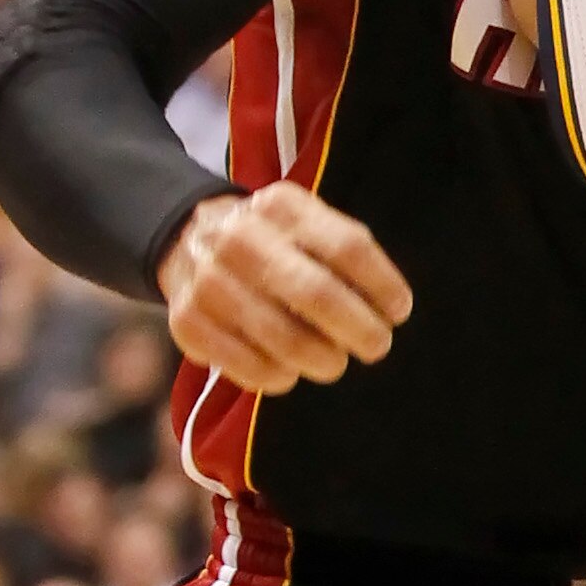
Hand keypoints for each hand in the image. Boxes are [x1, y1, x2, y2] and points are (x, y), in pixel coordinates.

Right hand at [159, 182, 411, 393]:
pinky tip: (289, 369)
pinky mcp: (187, 323)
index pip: (349, 247)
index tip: (399, 312)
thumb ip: (349, 255)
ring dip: (325, 360)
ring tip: (333, 360)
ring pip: (288, 341)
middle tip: (376, 346)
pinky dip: (282, 377)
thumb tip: (391, 310)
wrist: (186, 238)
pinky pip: (252, 368)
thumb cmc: (274, 242)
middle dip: (361, 331)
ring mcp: (209, 281)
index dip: (384, 286)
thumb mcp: (308, 224)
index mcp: (282, 208)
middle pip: (318, 295)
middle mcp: (240, 239)